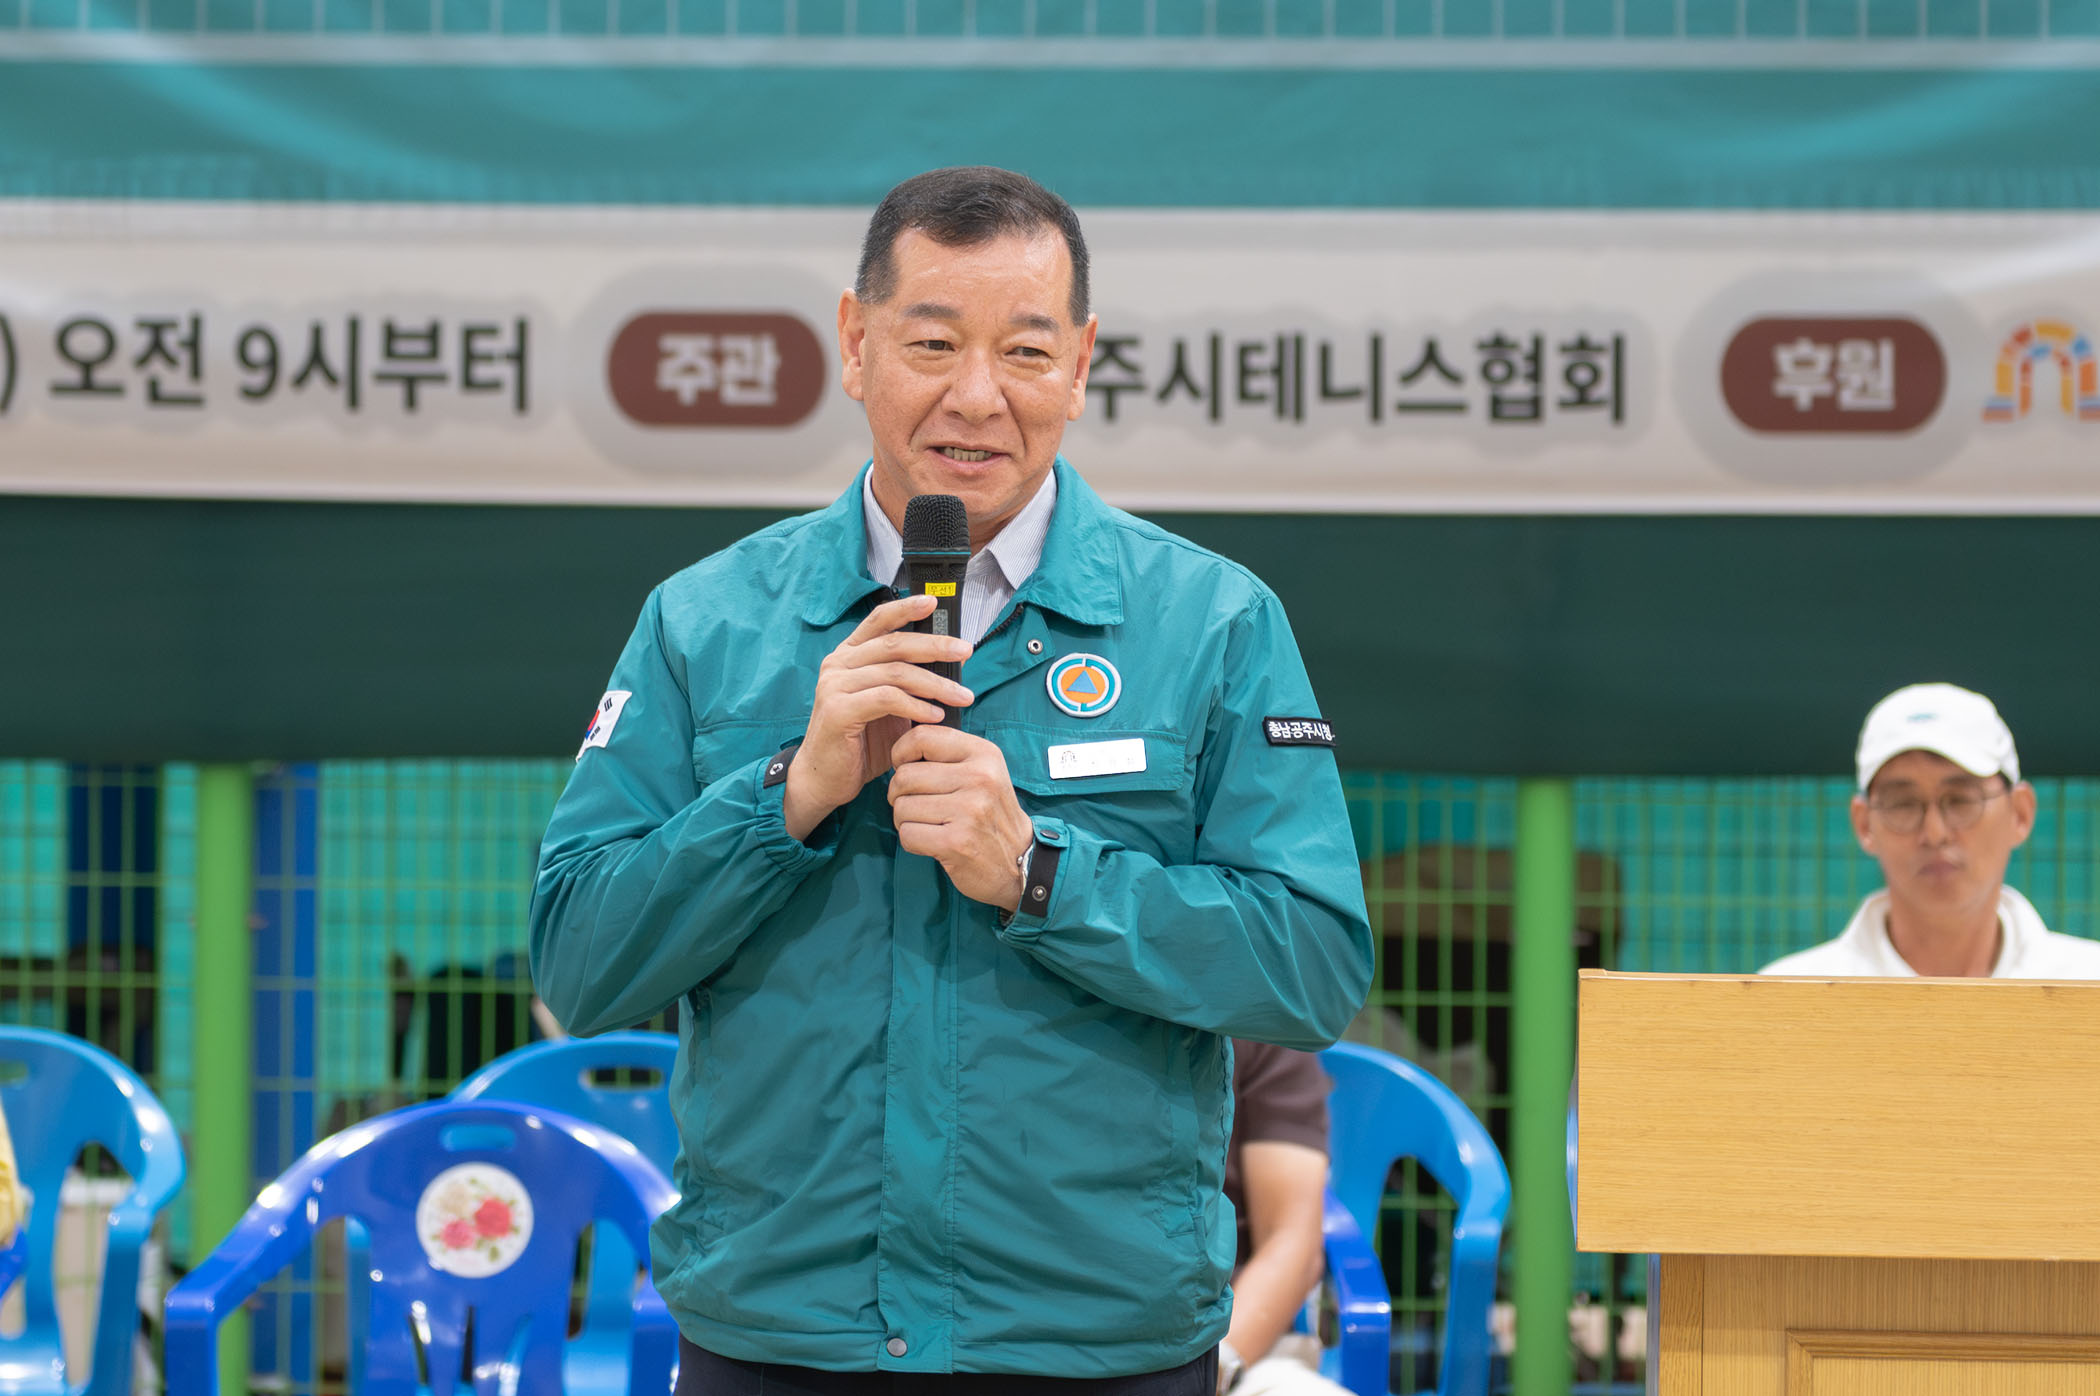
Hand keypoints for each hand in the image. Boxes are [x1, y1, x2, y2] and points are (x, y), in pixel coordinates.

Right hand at [782, 594, 973, 841]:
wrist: (824, 780)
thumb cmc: (859, 743)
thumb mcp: (889, 707)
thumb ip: (909, 684)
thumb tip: (951, 664)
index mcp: (849, 656)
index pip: (878, 620)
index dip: (905, 607)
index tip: (934, 601)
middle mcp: (838, 664)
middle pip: (894, 644)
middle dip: (934, 646)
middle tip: (966, 651)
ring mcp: (835, 685)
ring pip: (895, 672)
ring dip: (934, 683)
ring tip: (961, 696)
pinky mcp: (838, 710)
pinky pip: (886, 699)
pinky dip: (916, 706)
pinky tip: (936, 716)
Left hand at [887, 724, 1034, 911]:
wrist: (1021, 860)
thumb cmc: (989, 814)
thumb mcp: (982, 771)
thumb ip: (948, 754)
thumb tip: (900, 746)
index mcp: (984, 754)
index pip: (922, 737)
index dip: (901, 753)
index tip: (904, 768)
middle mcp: (979, 778)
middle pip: (905, 776)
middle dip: (899, 794)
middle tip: (917, 805)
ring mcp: (969, 810)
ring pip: (901, 806)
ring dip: (905, 820)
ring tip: (930, 825)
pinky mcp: (957, 842)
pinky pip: (907, 834)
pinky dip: (912, 841)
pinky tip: (933, 842)